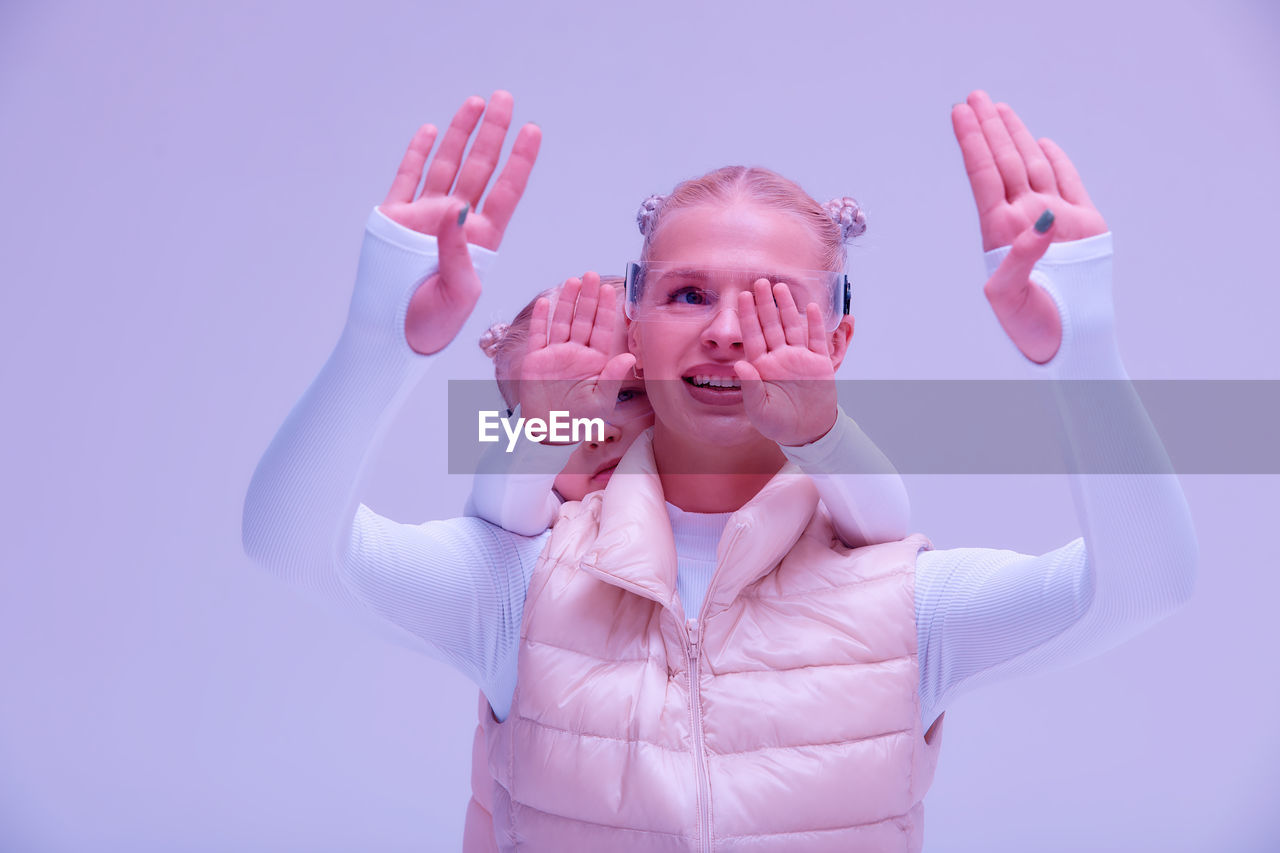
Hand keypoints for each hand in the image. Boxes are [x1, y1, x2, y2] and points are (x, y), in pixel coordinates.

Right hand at [382, 92, 540, 353]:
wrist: (393, 336)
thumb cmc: (435, 323)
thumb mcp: (459, 293)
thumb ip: (458, 251)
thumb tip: (456, 209)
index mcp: (480, 240)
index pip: (506, 191)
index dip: (520, 161)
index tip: (533, 131)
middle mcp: (456, 223)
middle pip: (479, 168)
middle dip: (492, 132)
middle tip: (505, 99)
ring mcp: (425, 217)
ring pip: (447, 164)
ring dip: (461, 133)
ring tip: (475, 103)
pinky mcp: (394, 218)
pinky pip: (407, 178)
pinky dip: (418, 153)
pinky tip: (431, 131)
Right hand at [519, 273, 635, 429]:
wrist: (550, 432)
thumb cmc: (579, 421)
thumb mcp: (600, 401)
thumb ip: (613, 378)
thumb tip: (630, 357)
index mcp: (596, 362)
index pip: (602, 331)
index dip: (606, 310)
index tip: (610, 290)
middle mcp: (577, 354)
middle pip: (583, 320)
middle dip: (588, 298)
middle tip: (591, 276)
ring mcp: (556, 355)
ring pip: (562, 322)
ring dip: (567, 302)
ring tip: (573, 281)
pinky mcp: (537, 360)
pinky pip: (539, 336)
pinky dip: (541, 320)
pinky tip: (546, 303)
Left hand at [733, 280, 838, 446]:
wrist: (807, 432)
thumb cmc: (778, 424)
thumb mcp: (760, 409)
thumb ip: (750, 387)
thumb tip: (739, 365)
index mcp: (762, 366)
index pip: (752, 336)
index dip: (747, 316)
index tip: (741, 296)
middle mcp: (779, 357)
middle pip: (770, 325)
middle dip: (765, 304)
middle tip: (759, 282)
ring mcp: (799, 358)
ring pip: (791, 327)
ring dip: (786, 307)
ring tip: (780, 287)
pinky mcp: (818, 362)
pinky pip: (816, 339)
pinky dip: (814, 323)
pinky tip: (810, 307)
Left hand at [951, 91, 1108, 362]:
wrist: (1068, 343)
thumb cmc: (1030, 327)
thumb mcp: (1007, 296)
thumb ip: (1019, 258)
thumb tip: (1043, 220)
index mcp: (1000, 231)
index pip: (983, 175)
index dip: (972, 141)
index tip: (960, 112)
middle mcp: (1024, 219)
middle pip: (1003, 162)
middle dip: (989, 129)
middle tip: (975, 97)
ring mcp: (1054, 219)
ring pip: (1032, 166)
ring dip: (1016, 136)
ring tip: (999, 109)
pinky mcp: (1085, 225)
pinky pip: (1069, 182)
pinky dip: (1056, 160)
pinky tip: (1041, 142)